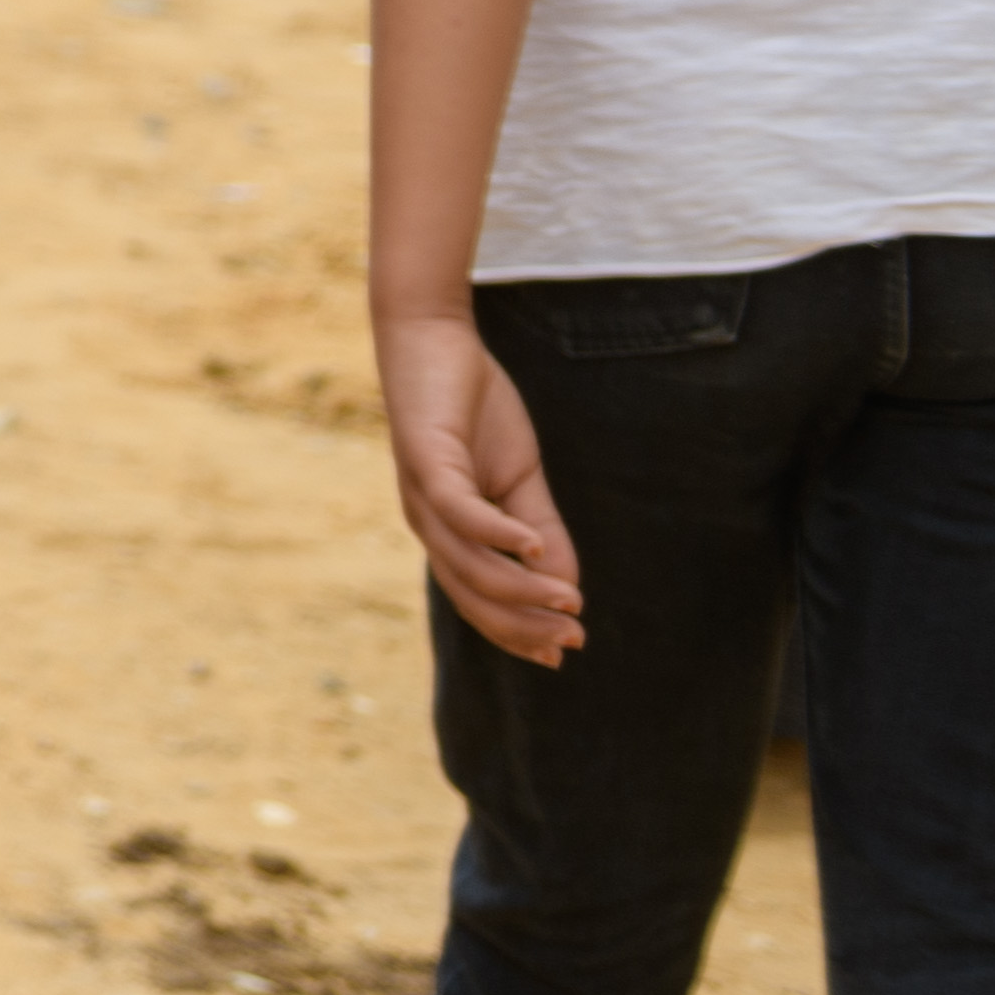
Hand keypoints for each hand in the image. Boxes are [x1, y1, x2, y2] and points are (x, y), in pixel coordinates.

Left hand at [378, 310, 585, 664]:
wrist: (434, 342)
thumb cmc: (475, 411)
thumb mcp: (519, 478)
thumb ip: (541, 530)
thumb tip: (568, 586)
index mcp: (447, 532)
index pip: (477, 598)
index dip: (515, 630)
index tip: (561, 653)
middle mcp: (427, 522)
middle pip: (470, 593)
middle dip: (521, 623)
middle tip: (572, 639)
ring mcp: (422, 494)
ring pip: (466, 561)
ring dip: (519, 587)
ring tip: (568, 600)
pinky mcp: (425, 460)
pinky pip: (458, 510)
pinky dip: (497, 533)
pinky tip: (534, 547)